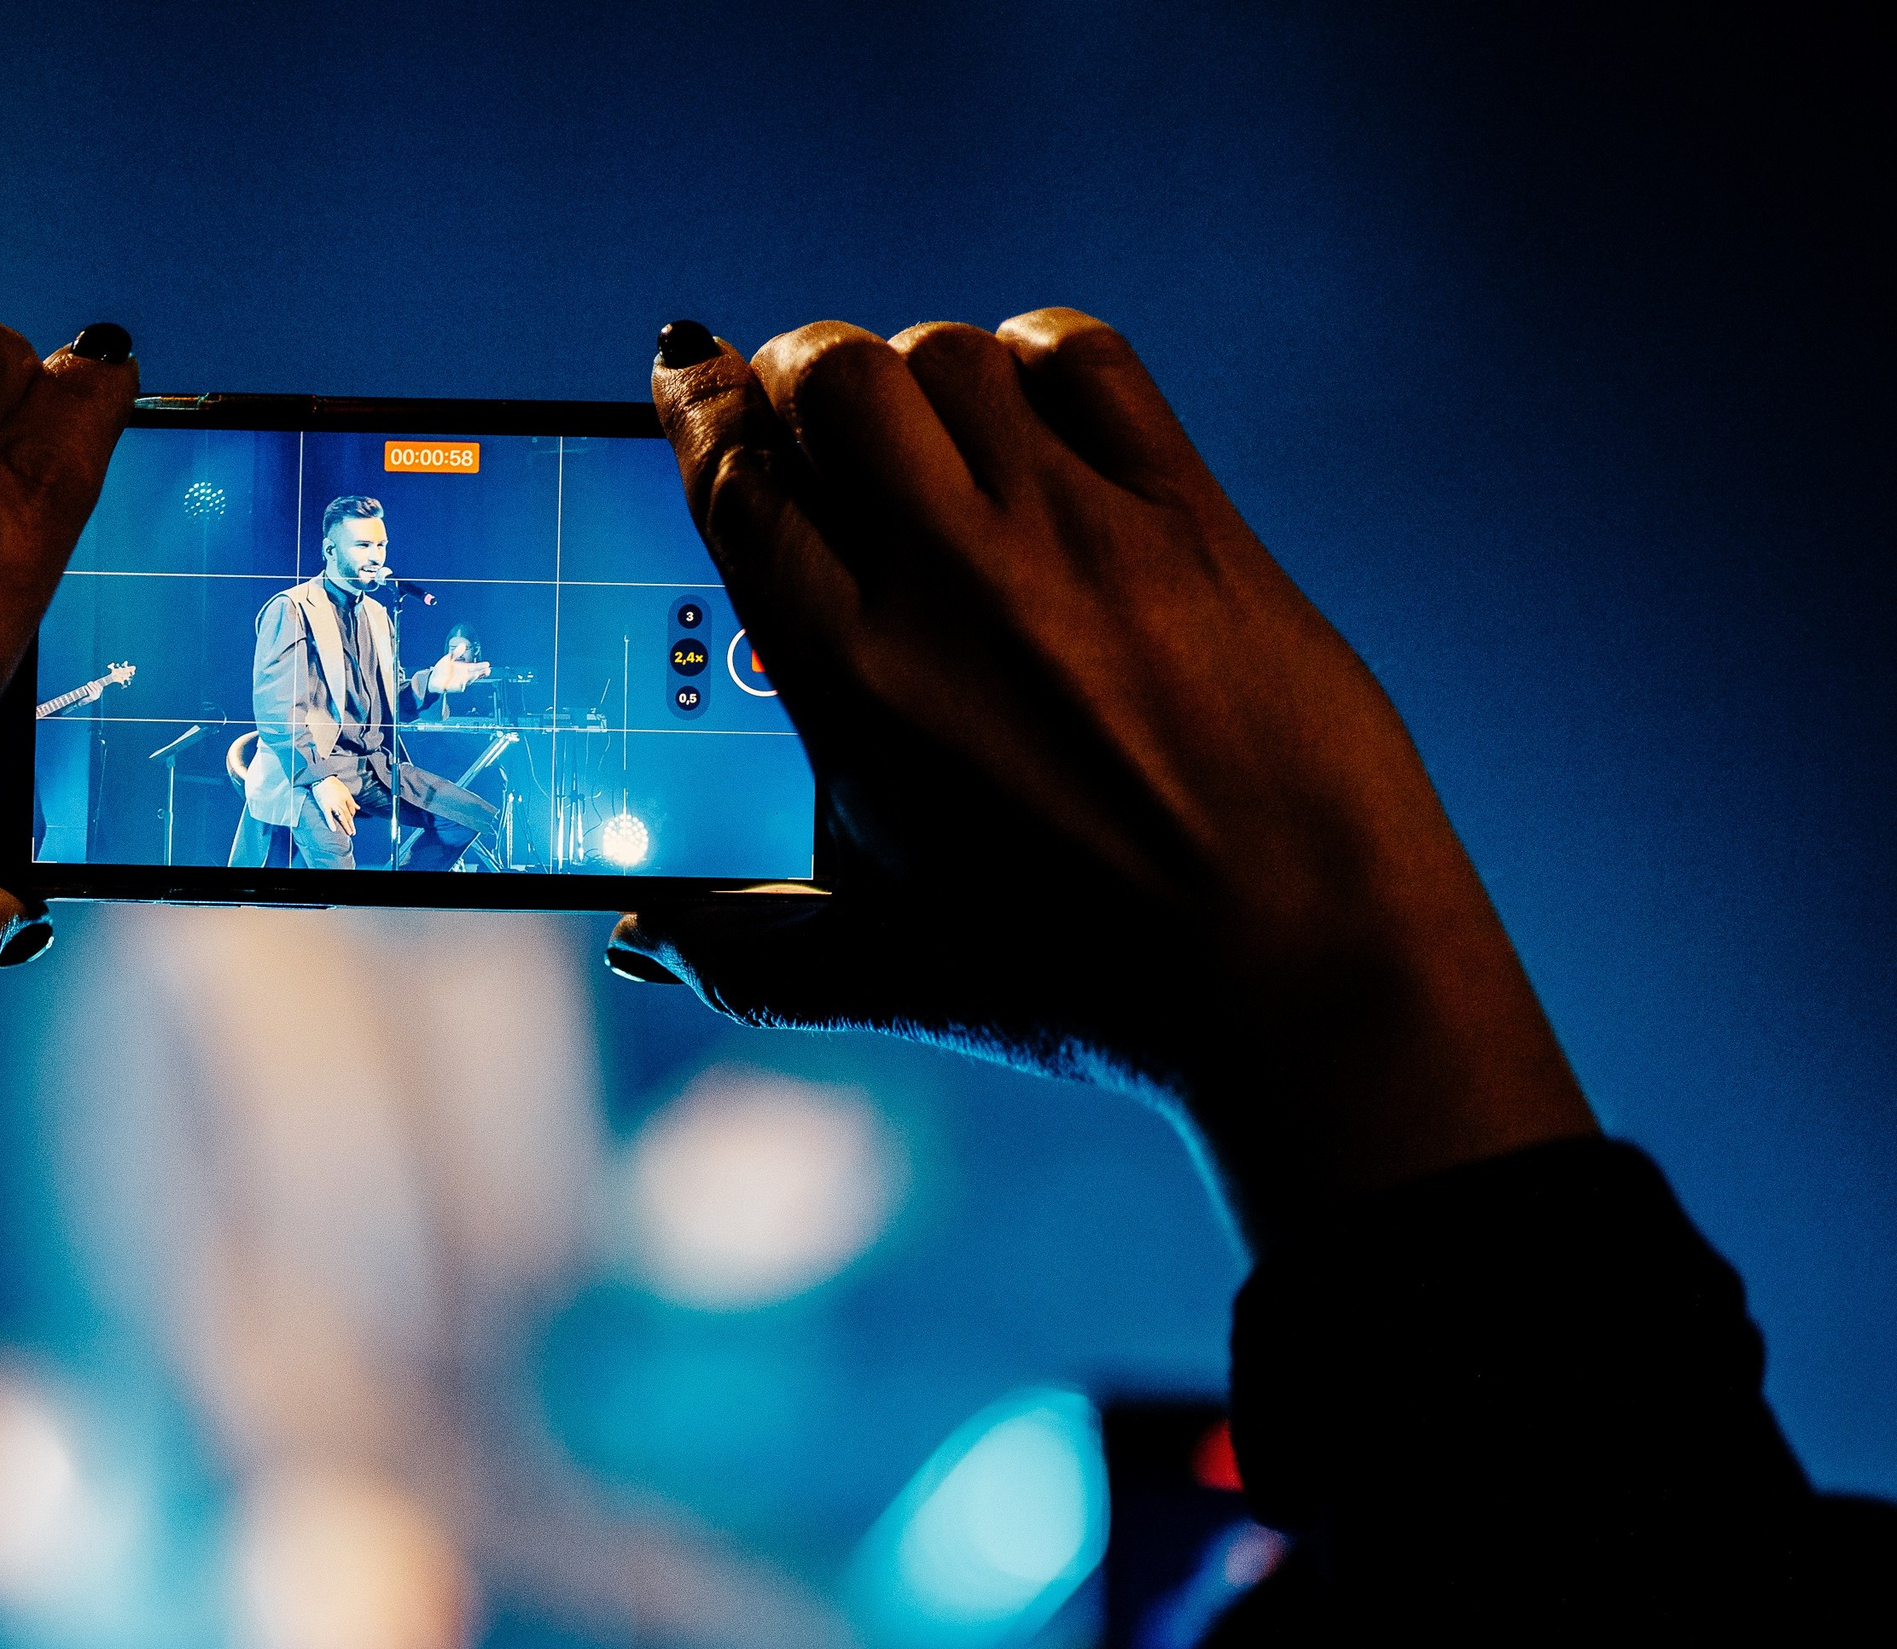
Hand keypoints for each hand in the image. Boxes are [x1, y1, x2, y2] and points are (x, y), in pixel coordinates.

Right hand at [313, 775, 359, 834]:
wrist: (322, 778)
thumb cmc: (333, 784)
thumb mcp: (345, 791)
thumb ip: (352, 801)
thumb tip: (358, 808)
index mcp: (346, 799)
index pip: (351, 812)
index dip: (352, 818)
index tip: (351, 824)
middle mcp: (341, 803)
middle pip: (348, 816)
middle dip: (351, 825)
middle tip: (353, 833)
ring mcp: (333, 805)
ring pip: (341, 818)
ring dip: (346, 826)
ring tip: (348, 833)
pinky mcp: (324, 806)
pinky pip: (328, 816)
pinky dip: (331, 823)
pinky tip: (334, 830)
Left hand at [427, 656, 490, 693]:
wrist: (432, 679)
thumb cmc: (442, 669)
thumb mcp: (448, 659)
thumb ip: (456, 653)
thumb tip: (462, 644)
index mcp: (464, 668)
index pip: (475, 667)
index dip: (481, 666)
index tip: (487, 664)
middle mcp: (464, 676)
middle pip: (475, 674)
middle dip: (481, 673)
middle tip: (487, 670)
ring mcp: (459, 682)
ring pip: (468, 681)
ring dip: (472, 678)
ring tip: (476, 674)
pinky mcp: (453, 688)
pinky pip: (458, 687)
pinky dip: (461, 685)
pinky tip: (463, 682)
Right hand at [609, 317, 1592, 1246]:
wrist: (1301, 975)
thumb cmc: (1090, 991)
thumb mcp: (891, 975)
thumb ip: (745, 955)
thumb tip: (646, 938)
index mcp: (854, 682)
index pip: (740, 481)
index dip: (700, 406)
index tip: (688, 375)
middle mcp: (953, 582)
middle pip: (836, 375)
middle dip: (797, 367)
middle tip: (801, 399)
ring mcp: (1077, 536)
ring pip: (951, 356)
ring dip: (913, 369)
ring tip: (917, 419)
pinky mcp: (1189, 520)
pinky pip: (1088, 363)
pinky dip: (1036, 357)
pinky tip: (1030, 408)